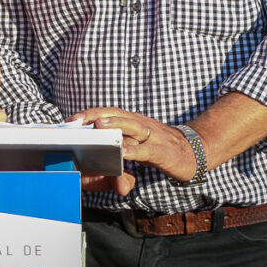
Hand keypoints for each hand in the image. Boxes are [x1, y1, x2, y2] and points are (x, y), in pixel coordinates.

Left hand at [66, 107, 199, 194]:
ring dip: (114, 125)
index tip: (71, 119)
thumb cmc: (160, 148)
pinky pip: (146, 149)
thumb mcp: (138, 145)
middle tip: (76, 120)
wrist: (194, 152)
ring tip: (98, 126)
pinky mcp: (162, 151)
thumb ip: (120, 146)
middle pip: (116, 115)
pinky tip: (122, 152)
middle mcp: (141, 124)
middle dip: (95, 116)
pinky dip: (133, 150)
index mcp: (134, 121)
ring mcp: (153, 136)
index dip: (90, 113)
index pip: (110, 112)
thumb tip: (96, 154)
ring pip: (131, 126)